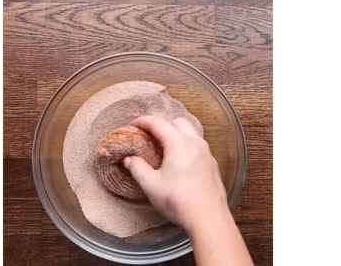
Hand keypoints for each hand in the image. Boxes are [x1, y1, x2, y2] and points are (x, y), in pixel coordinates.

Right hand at [123, 115, 227, 230]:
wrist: (208, 218)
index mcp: (179, 144)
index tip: (132, 125)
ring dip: (175, 133)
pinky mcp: (212, 163)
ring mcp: (206, 153)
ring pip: (190, 132)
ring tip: (162, 147)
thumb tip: (129, 159)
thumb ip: (137, 168)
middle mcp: (195, 143)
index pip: (158, 123)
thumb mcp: (151, 185)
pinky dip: (185, 144)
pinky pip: (197, 145)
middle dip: (161, 124)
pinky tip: (178, 160)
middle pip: (176, 122)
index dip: (143, 121)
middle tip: (148, 136)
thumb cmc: (178, 201)